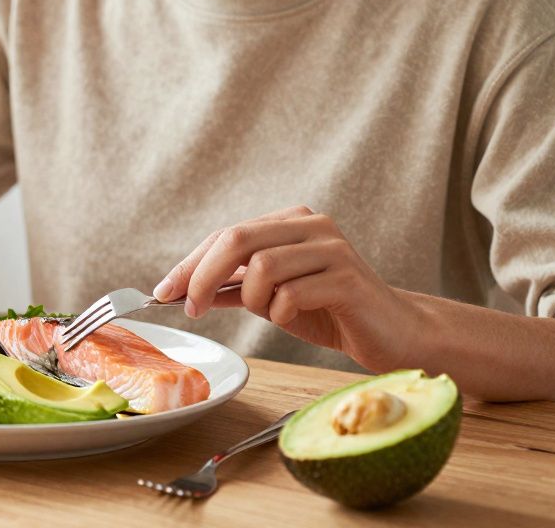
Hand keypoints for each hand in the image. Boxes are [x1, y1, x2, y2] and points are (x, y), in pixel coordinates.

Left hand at [153, 205, 420, 371]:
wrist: (391, 333)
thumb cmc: (330, 312)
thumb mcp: (271, 298)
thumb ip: (232, 288)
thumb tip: (180, 291)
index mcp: (290, 222)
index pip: (226, 234)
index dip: (190, 263)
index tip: (163, 292)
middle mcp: (311, 225)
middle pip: (237, 239)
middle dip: (202, 276)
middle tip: (191, 309)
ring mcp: (332, 248)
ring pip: (262, 266)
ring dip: (253, 299)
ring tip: (270, 312)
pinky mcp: (348, 278)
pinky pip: (291, 293)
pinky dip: (280, 310)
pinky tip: (293, 315)